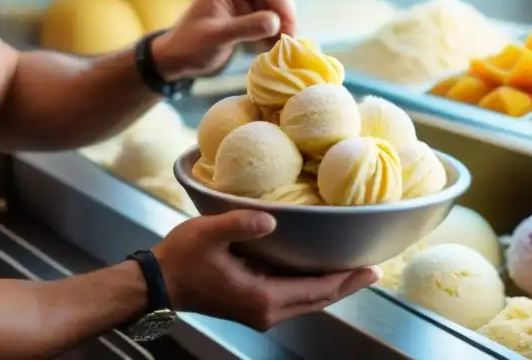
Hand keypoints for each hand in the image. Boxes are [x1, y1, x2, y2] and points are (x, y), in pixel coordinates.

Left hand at [153, 0, 296, 79]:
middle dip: (284, 11)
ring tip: (284, 43)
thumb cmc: (190, 46)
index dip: (280, 0)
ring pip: (272, 5)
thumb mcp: (217, 37)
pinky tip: (274, 45)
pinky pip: (268, 17)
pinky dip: (274, 30)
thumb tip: (276, 21)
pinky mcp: (245, 16)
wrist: (176, 60)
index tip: (289, 23)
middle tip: (291, 35)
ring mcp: (241, 1)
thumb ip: (246, 27)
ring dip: (281, 22)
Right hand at [153, 210, 378, 330]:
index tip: (370, 269)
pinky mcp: (252, 306)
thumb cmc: (182, 257)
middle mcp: (266, 311)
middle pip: (317, 300)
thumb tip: (271, 219)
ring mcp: (259, 312)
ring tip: (353, 271)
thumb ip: (241, 225)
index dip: (345, 280)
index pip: (316, 290)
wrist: (159, 283)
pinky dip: (311, 288)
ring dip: (330, 287)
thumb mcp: (210, 233)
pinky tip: (318, 273)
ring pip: (306, 303)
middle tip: (372, 270)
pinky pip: (293, 300)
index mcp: (262, 297)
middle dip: (345, 285)